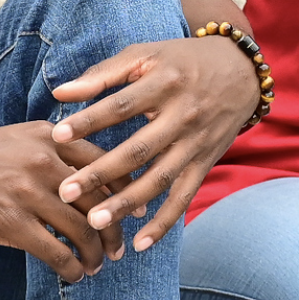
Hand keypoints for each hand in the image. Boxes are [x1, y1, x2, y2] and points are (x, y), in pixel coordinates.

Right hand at [0, 123, 118, 281]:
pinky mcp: (10, 223)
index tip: (134, 210)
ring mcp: (27, 192)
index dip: (127, 192)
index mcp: (49, 137)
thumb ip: (51, 152)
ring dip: (96, 254)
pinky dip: (72, 269)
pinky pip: (57, 253)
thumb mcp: (16, 138)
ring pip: (83, 230)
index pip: (106, 164)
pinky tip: (73, 275)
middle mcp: (44, 161)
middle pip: (102, 200)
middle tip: (117, 247)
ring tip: (96, 265)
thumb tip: (86, 180)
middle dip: (115, 229)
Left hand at [47, 34, 261, 252]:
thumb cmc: (181, 61)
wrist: (242, 71)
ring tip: (93, 222)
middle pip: (137, 150)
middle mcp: (182, 116)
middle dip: (100, 174)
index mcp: (163, 84)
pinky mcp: (205, 163)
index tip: (57, 137)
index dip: (89, 122)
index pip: (120, 106)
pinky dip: (165, 223)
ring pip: (159, 180)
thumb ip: (102, 74)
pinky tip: (140, 244)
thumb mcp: (145, 55)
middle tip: (65, 193)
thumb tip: (59, 93)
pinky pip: (184, 197)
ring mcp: (195, 144)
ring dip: (127, 204)